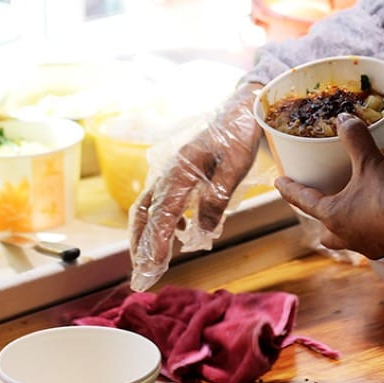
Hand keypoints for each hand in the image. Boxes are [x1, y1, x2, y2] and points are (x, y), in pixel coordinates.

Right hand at [128, 92, 263, 290]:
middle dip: (140, 244)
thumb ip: (218, 196)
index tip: (152, 266)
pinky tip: (181, 234)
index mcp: (181, 170)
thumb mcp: (236, 165)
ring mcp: (173, 172)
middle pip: (144, 212)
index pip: (163, 213)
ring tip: (150, 262)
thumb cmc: (241, 133)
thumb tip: (203, 230)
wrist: (243, 107)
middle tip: (141, 275)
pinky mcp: (182, 173)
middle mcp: (171, 172)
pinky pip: (163, 201)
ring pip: (149, 207)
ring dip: (146, 235)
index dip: (156, 241)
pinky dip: (162, 222)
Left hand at [275, 115, 383, 260]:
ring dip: (341, 225)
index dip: (290, 189)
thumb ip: (355, 138)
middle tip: (320, 200)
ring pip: (343, 238)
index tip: (278, 183)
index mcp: (333, 216)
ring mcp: (364, 245)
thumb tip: (344, 118)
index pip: (303, 201)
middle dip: (319, 217)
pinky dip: (363, 227)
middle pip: (323, 230)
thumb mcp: (372, 163)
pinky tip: (374, 215)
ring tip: (348, 208)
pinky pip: (365, 239)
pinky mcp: (383, 248)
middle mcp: (344, 235)